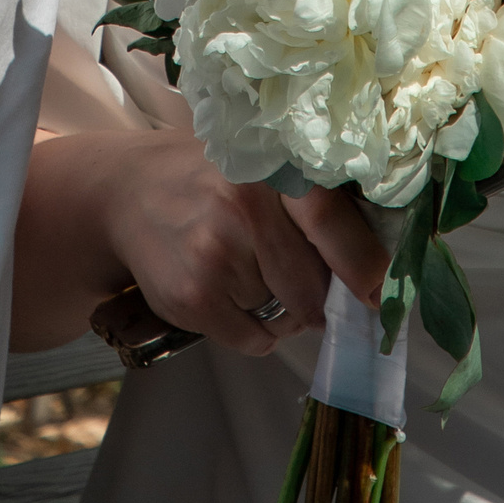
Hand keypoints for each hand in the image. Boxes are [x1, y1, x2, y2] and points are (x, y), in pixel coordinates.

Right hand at [51, 129, 390, 356]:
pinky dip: (255, 330)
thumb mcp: (260, 164)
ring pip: (286, 312)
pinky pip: (255, 338)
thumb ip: (313, 199)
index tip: (376, 290)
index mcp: (270, 166)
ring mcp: (216, 254)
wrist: (125, 192)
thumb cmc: (211, 179)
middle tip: (305, 282)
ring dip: (281, 307)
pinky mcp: (193, 296)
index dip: (362, 263)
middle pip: (314, 284)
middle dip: (320, 297)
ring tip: (248, 269)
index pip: (330, 222)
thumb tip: (378, 264)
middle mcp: (243, 206)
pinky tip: (230, 294)